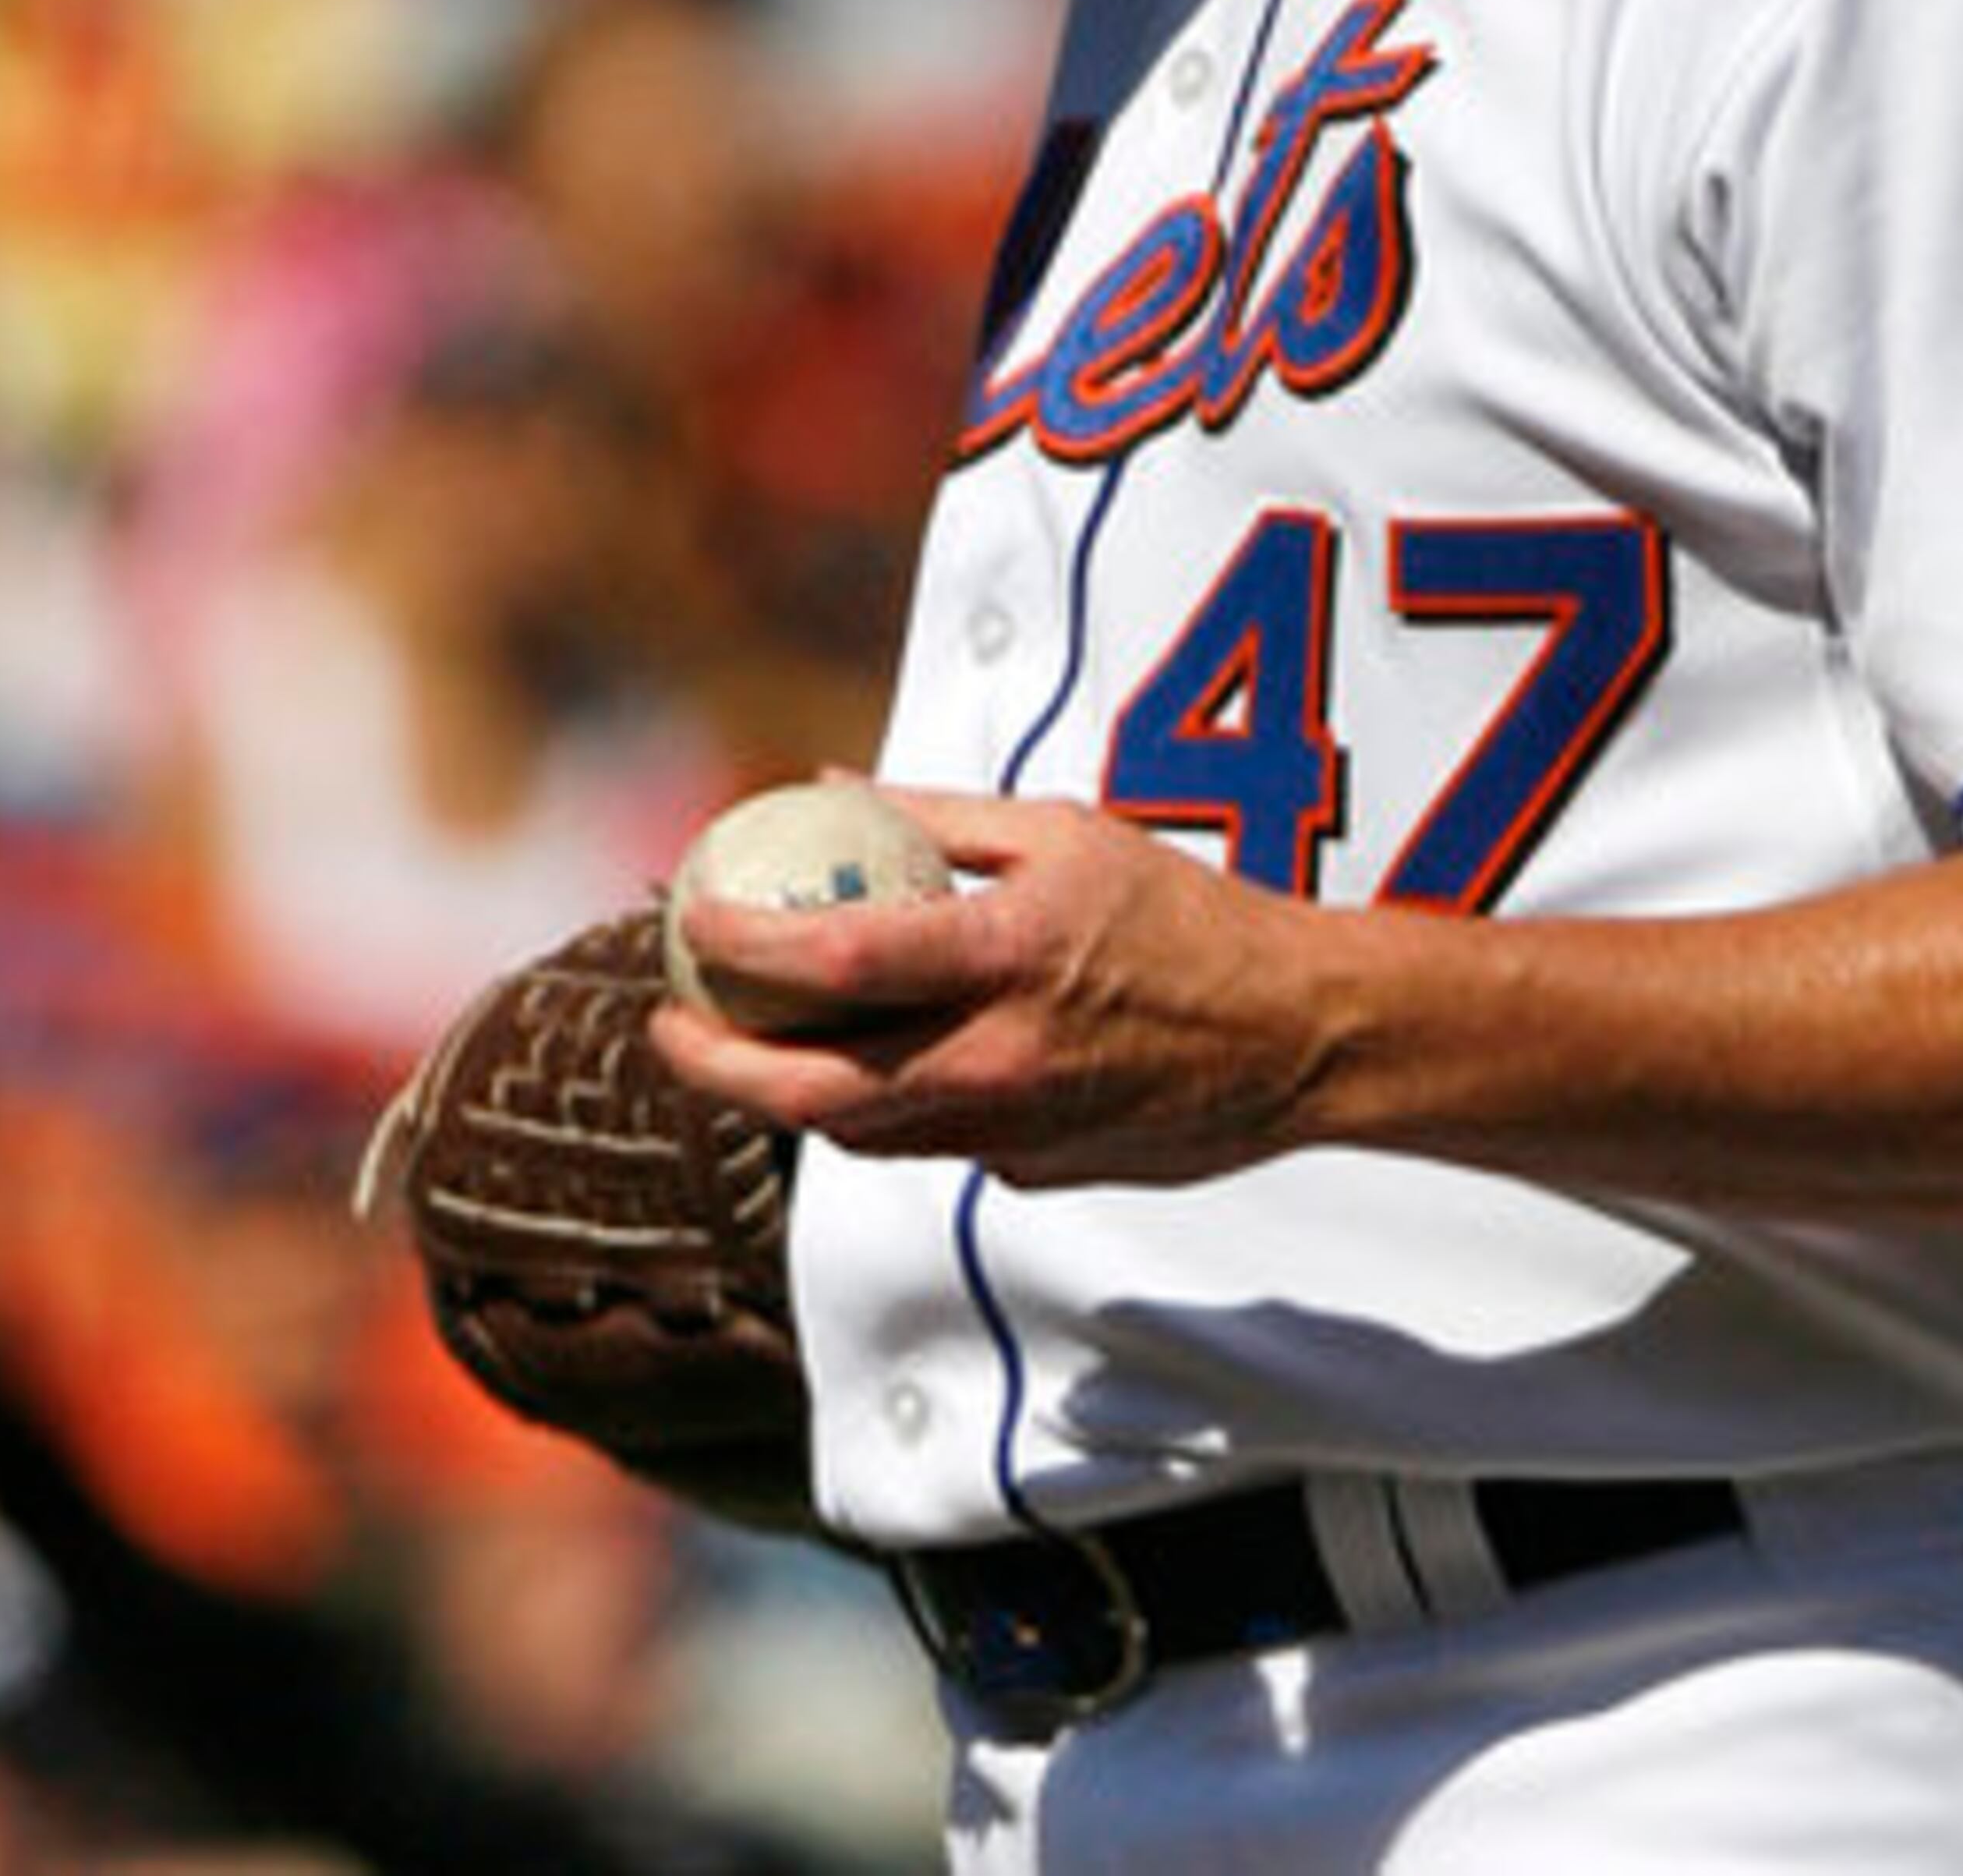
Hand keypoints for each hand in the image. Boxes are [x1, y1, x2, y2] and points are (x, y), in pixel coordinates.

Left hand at [651, 790, 1335, 1190]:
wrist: (1292, 1033)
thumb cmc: (1185, 914)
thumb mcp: (1065, 830)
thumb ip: (938, 817)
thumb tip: (828, 787)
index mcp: (1008, 956)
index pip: (837, 962)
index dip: (741, 946)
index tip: (689, 920)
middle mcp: (1000, 1059)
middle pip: (815, 1091)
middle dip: (718, 1068)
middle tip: (670, 1028)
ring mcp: (1013, 1133)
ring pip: (860, 1133)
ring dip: (787, 1095)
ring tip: (747, 1044)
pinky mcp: (1030, 1175)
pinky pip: (930, 1142)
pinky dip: (885, 1103)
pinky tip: (881, 1058)